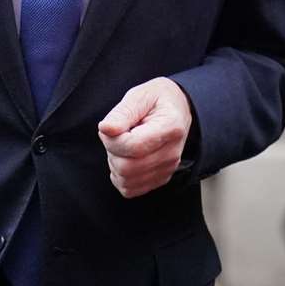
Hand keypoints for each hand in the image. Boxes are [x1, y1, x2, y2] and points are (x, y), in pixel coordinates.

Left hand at [97, 78, 192, 198]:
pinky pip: (130, 189)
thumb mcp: (139, 96)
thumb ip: (122, 113)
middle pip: (127, 168)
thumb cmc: (156, 100)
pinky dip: (120, 176)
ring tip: (123, 144)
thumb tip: (105, 129)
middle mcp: (172, 153)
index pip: (133, 146)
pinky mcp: (161, 179)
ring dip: (115, 163)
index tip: (111, 126)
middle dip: (111, 151)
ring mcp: (168, 169)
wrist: (178, 108)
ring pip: (126, 181)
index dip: (112, 139)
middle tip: (116, 135)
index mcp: (170, 127)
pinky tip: (125, 157)